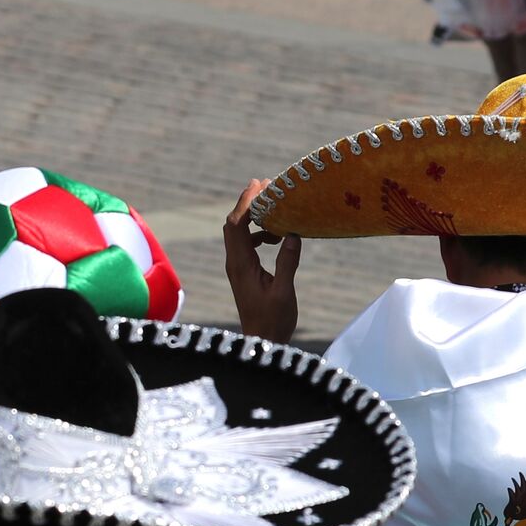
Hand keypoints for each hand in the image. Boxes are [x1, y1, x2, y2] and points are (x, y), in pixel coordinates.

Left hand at [223, 179, 301, 342]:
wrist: (262, 341)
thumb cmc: (273, 321)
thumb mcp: (284, 292)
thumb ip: (287, 263)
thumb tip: (292, 234)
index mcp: (241, 265)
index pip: (237, 225)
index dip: (246, 202)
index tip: (260, 184)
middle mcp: (235, 263)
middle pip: (234, 224)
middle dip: (248, 202)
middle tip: (267, 185)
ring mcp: (238, 267)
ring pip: (239, 233)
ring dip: (254, 217)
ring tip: (275, 207)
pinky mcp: (244, 272)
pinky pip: (246, 244)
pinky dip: (258, 233)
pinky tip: (276, 236)